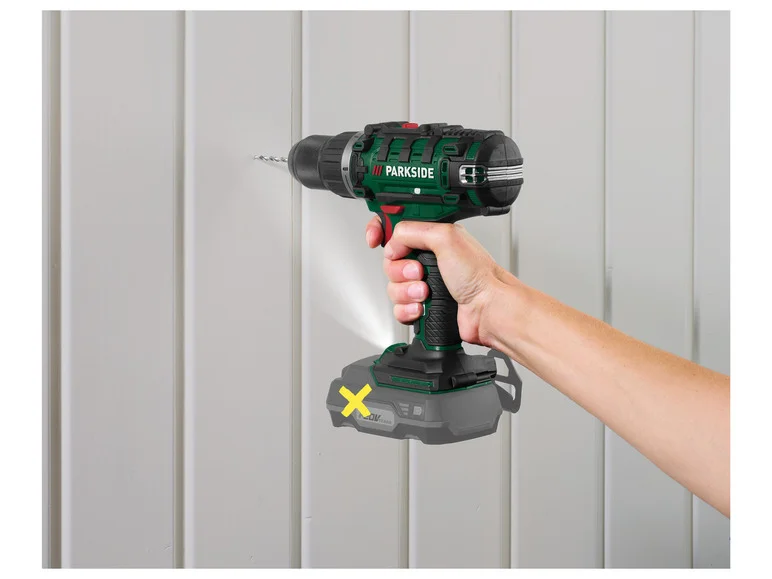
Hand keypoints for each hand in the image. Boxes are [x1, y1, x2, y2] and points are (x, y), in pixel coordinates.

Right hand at [365, 217, 511, 346]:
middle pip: (390, 261)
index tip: (374, 240)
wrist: (488, 310)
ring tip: (425, 292)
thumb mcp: (446, 238)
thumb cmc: (479, 276)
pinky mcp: (423, 305)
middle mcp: (428, 259)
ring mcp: (425, 283)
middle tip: (418, 272)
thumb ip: (414, 230)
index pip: (395, 228)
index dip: (379, 232)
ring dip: (406, 291)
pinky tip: (422, 307)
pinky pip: (399, 307)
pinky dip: (407, 309)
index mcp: (433, 237)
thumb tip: (394, 238)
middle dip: (400, 270)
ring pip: (393, 286)